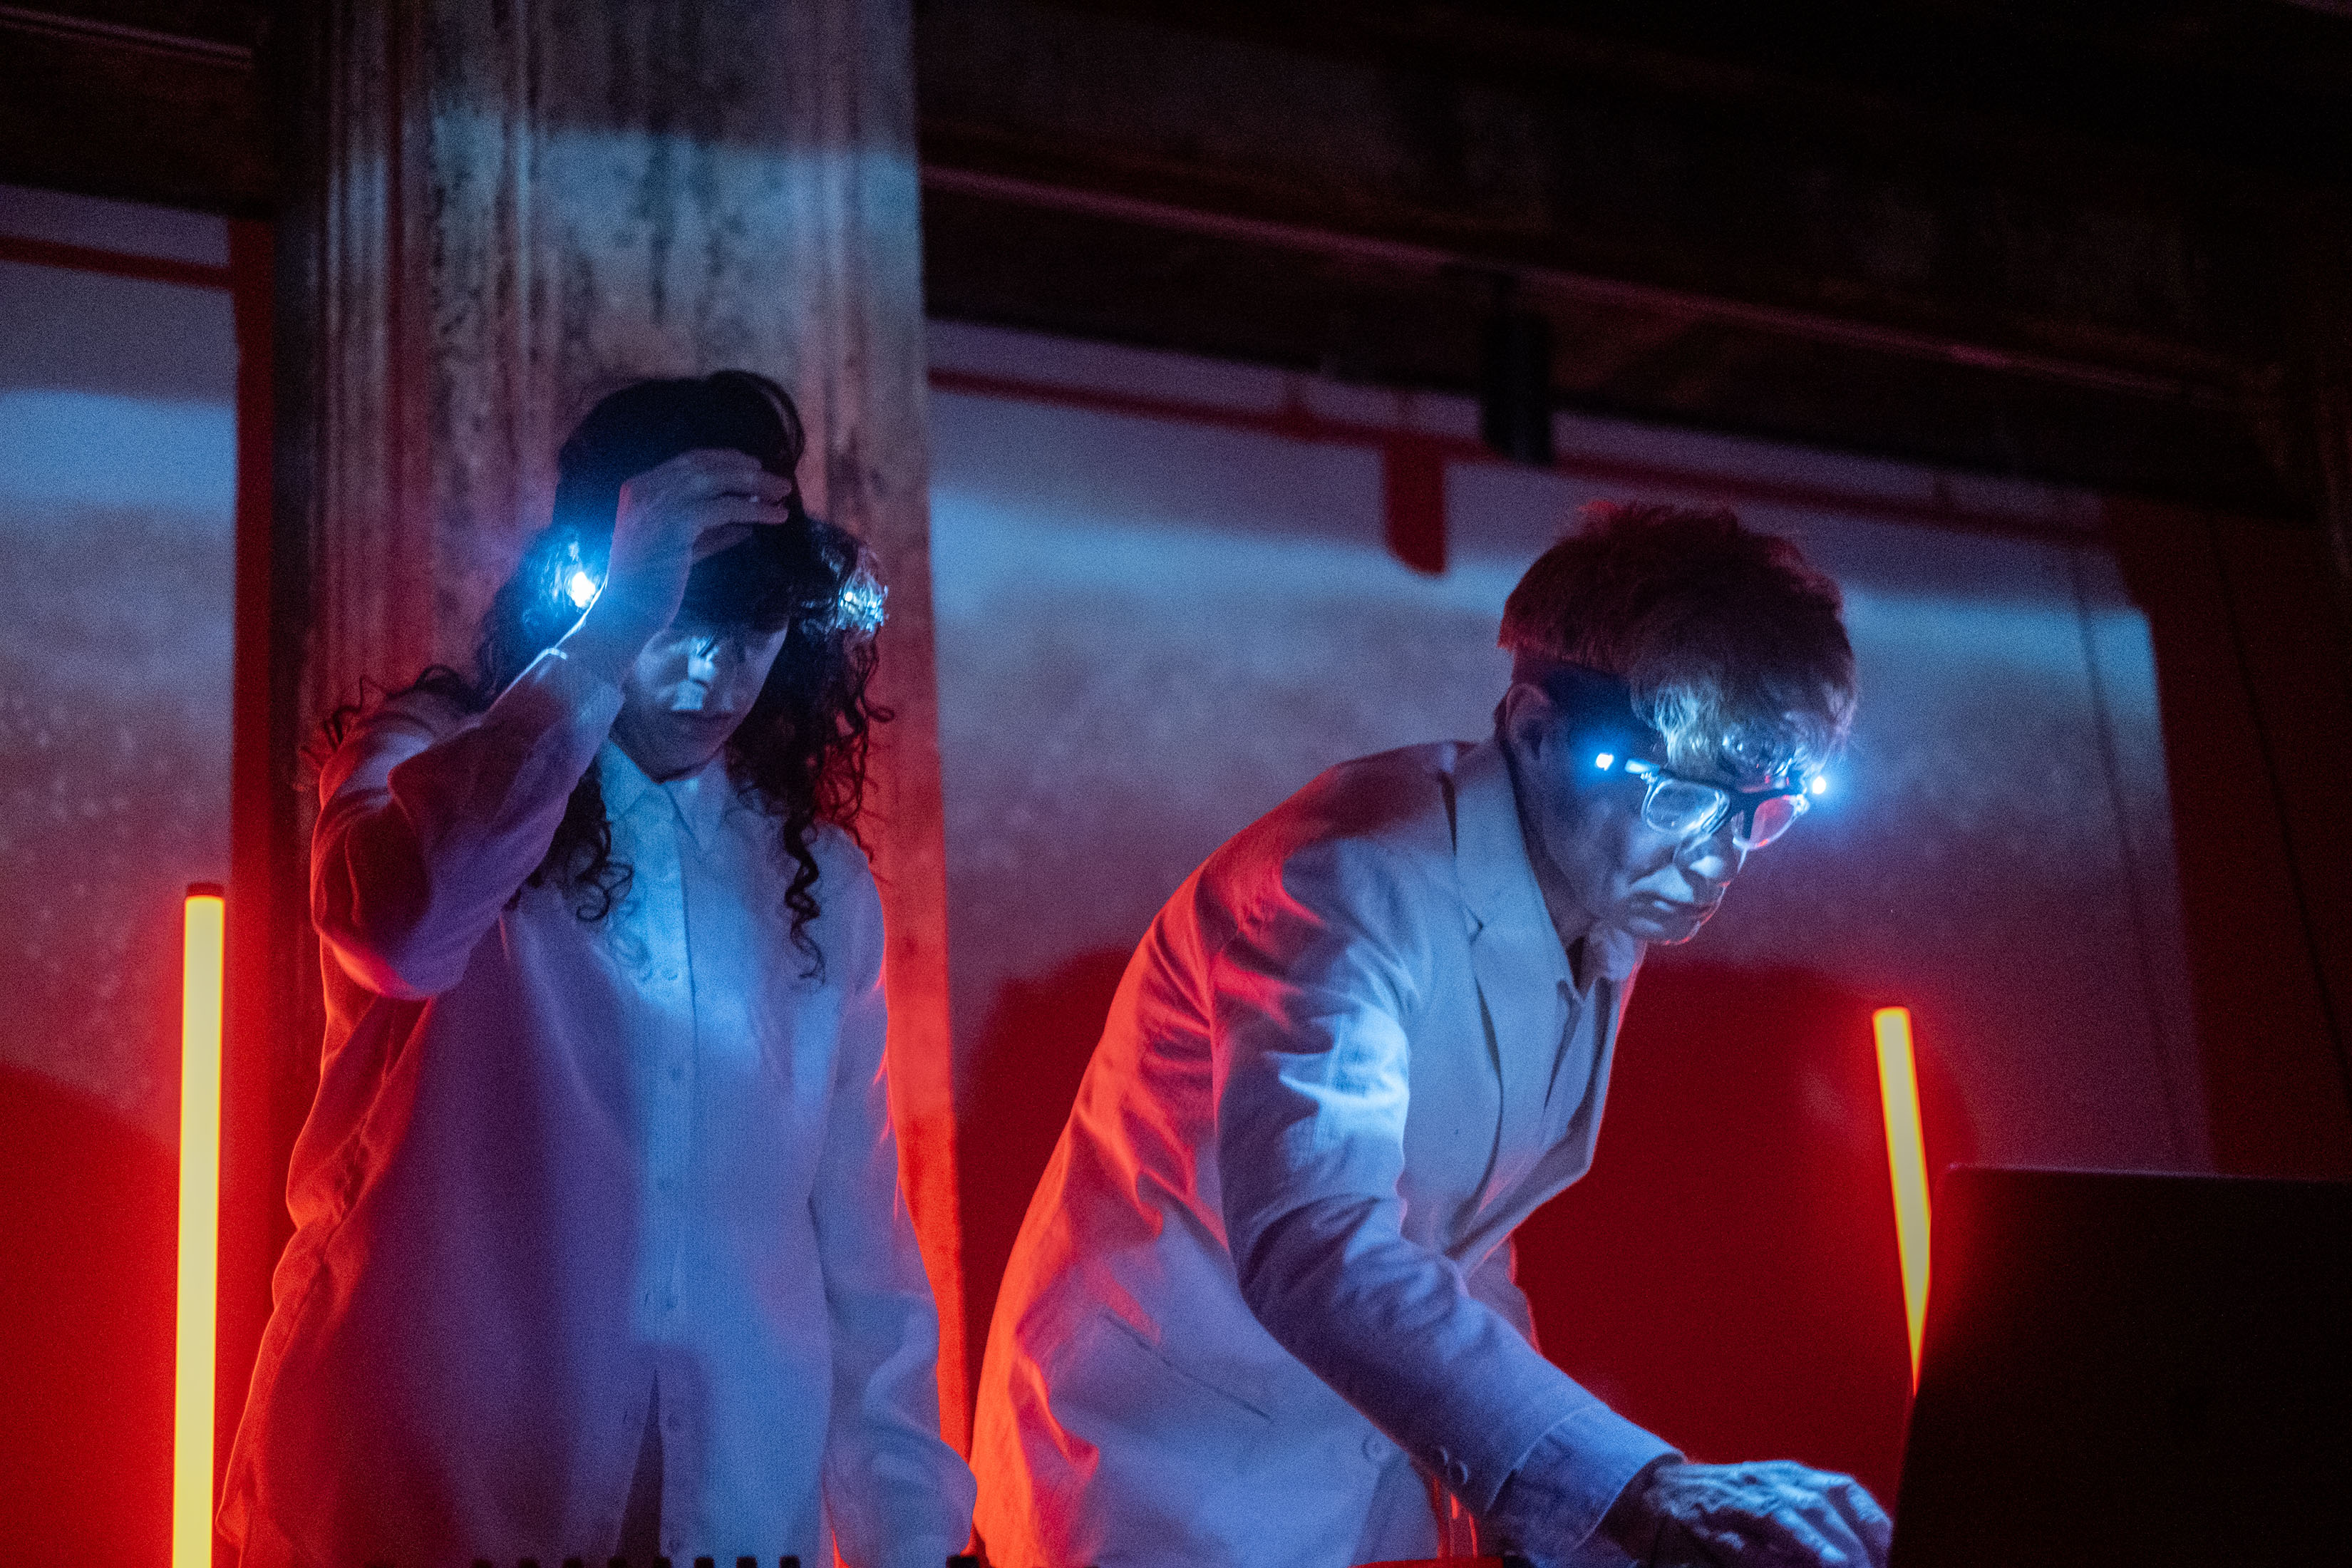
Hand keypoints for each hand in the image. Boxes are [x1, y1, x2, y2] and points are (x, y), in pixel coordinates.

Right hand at [561, 449, 796, 680]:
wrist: (627, 611)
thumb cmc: (652, 584)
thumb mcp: (684, 549)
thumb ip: (710, 532)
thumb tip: (746, 525)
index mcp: (641, 487)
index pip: (689, 460)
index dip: (725, 459)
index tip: (753, 466)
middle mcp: (646, 487)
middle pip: (706, 466)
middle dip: (746, 470)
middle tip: (778, 481)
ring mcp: (658, 502)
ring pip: (717, 480)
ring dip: (755, 485)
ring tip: (783, 494)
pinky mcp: (676, 522)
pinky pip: (724, 508)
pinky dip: (753, 510)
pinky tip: (774, 517)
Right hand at [1604, 1459, 1890, 1567]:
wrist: (1659, 1493)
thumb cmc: (1733, 1504)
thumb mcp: (1780, 1499)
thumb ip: (1822, 1520)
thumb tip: (1875, 1549)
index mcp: (1794, 1477)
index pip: (1845, 1492)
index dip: (1874, 1522)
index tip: (1900, 1551)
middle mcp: (1769, 1481)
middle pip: (1819, 1505)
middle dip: (1852, 1541)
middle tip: (1875, 1567)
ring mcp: (1737, 1499)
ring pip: (1782, 1516)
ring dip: (1815, 1545)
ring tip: (1841, 1566)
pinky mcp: (1709, 1523)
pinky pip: (1740, 1541)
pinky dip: (1764, 1556)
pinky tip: (1786, 1566)